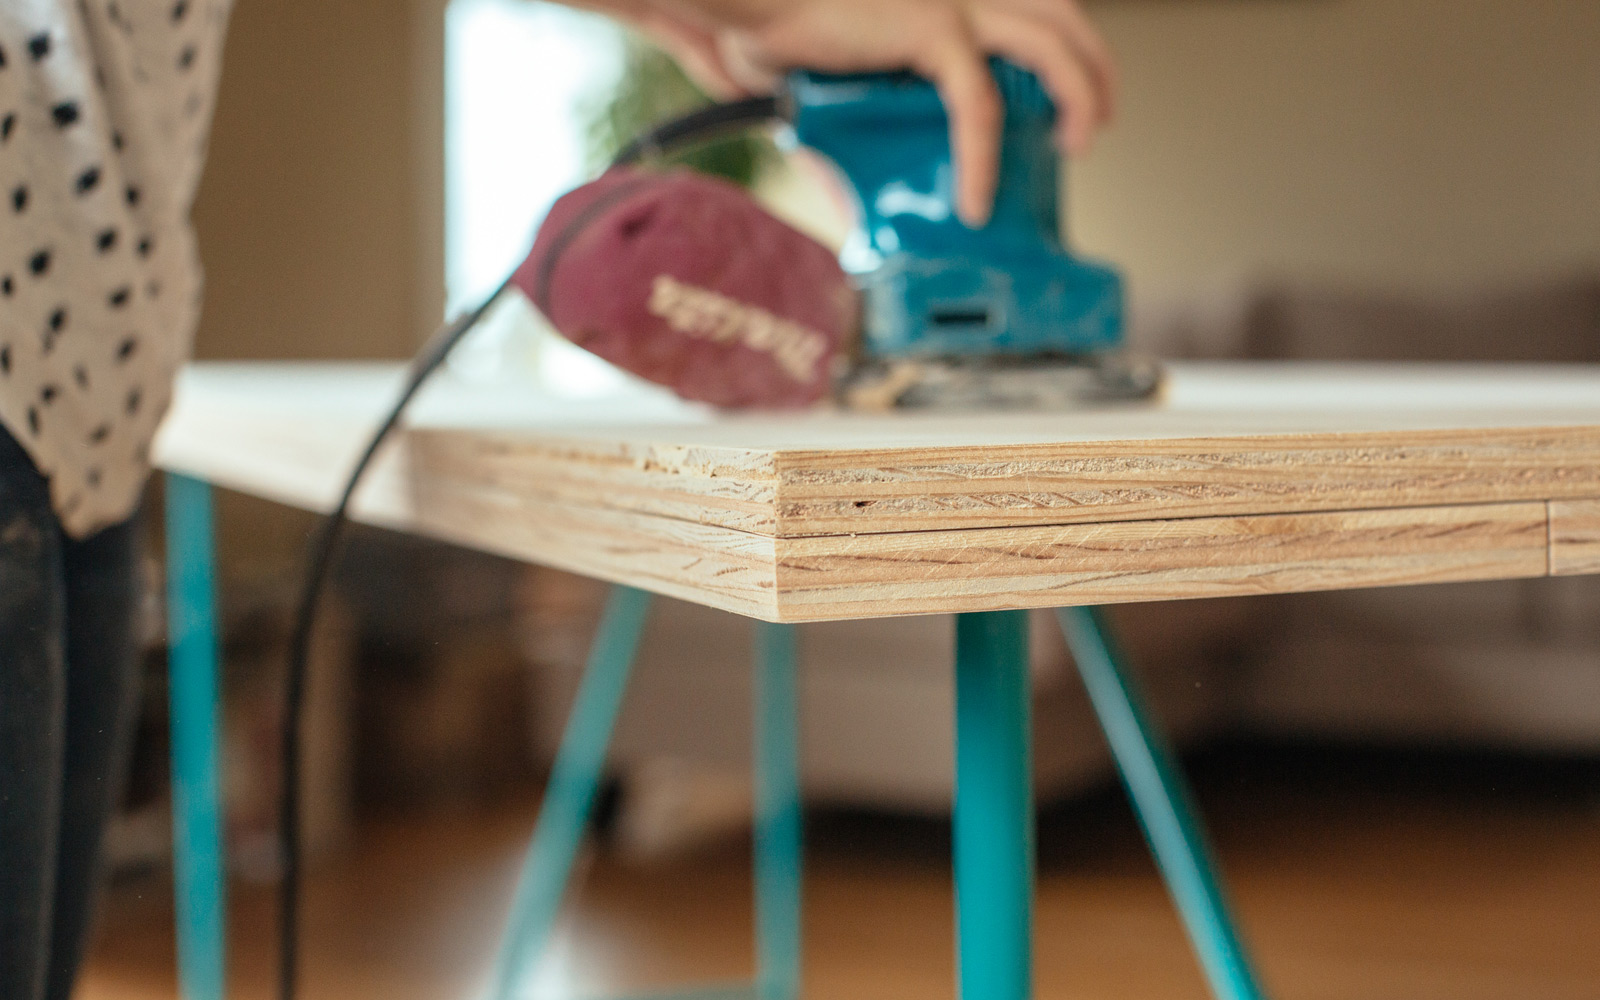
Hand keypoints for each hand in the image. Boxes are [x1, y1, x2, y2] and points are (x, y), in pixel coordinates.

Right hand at [591, 0, 1116, 226]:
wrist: (738, 3)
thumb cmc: (766, 28)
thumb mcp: (826, 89)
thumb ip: (852, 134)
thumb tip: (852, 199)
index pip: (1023, 9)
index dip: (1056, 48)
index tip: (1055, 100)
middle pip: (1059, 12)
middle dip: (1092, 64)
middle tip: (1092, 119)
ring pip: (1050, 42)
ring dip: (1080, 92)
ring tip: (1077, 143)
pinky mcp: (929, 27)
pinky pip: (978, 103)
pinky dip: (982, 156)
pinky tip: (976, 200)